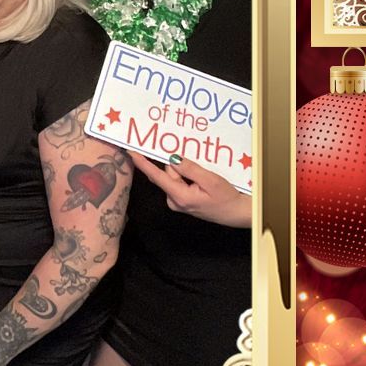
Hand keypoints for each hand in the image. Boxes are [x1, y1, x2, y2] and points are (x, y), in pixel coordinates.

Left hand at [131, 151, 250, 227]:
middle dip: (178, 165)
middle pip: (168, 174)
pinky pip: (179, 183)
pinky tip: (202, 181)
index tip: (130, 152)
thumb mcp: (210, 180)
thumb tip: (172, 159)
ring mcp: (177, 202)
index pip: (157, 176)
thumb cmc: (226, 197)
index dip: (143, 163)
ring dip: (185, 171)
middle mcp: (174, 201)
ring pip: (174, 177)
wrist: (235, 213)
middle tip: (196, 163)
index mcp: (179, 196)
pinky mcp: (182, 201)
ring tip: (205, 177)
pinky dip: (187, 177)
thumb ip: (190, 169)